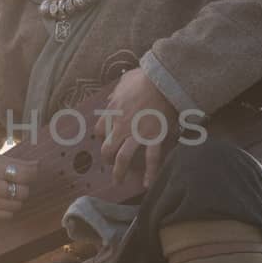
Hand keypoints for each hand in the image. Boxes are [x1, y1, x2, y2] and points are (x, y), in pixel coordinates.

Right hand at [0, 152, 38, 219]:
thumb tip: (38, 165)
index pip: (26, 174)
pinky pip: (7, 215)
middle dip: (23, 186)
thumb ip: (15, 162)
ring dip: (17, 198)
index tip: (31, 171)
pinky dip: (9, 208)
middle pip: (23, 191)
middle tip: (15, 181)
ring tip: (7, 191)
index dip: (33, 172)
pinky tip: (1, 200)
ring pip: (17, 205)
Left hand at [92, 68, 175, 187]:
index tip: (104, 139)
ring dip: (119, 172)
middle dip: (107, 158)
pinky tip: (147, 184)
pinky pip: (152, 159)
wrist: (162, 82)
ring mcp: (137, 135)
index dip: (101, 136)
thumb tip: (112, 97)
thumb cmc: (144, 78)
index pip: (99, 130)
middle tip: (109, 163)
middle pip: (108, 148)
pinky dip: (150, 173)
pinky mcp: (154, 138)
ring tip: (118, 181)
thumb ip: (116, 92)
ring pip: (123, 158)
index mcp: (113, 113)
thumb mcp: (124, 82)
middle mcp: (121, 127)